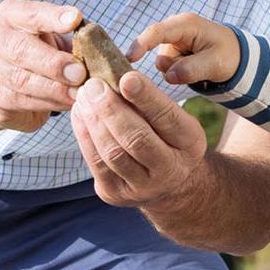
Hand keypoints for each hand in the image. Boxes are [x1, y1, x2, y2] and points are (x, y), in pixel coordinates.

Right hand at [0, 0, 86, 130]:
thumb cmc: (33, 50)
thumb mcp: (47, 34)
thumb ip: (67, 35)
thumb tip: (97, 45)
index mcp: (9, 15)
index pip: (30, 13)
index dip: (53, 17)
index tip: (76, 20)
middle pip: (20, 49)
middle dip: (53, 63)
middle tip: (79, 72)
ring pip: (21, 80)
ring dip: (55, 89)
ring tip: (78, 92)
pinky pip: (22, 102)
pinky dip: (49, 103)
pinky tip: (67, 103)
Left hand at [69, 70, 208, 208]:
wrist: (168, 184)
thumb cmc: (167, 139)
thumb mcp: (174, 121)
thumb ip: (152, 103)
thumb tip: (118, 75)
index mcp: (190, 144)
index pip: (168, 118)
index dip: (146, 98)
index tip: (126, 77)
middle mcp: (169, 170)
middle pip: (137, 140)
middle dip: (111, 110)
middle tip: (93, 85)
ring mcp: (141, 187)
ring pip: (112, 153)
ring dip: (93, 121)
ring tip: (84, 96)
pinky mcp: (114, 194)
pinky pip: (95, 163)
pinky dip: (84, 135)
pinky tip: (79, 113)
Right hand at [131, 13, 240, 85]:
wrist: (235, 55)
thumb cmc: (228, 54)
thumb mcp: (215, 63)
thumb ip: (192, 69)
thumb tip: (169, 76)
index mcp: (186, 25)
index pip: (157, 31)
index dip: (141, 44)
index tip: (129, 59)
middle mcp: (175, 30)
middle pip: (159, 54)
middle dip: (172, 67)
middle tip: (196, 72)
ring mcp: (172, 42)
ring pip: (163, 65)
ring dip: (178, 72)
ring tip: (200, 68)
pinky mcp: (172, 53)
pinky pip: (167, 69)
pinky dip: (179, 73)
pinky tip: (194, 69)